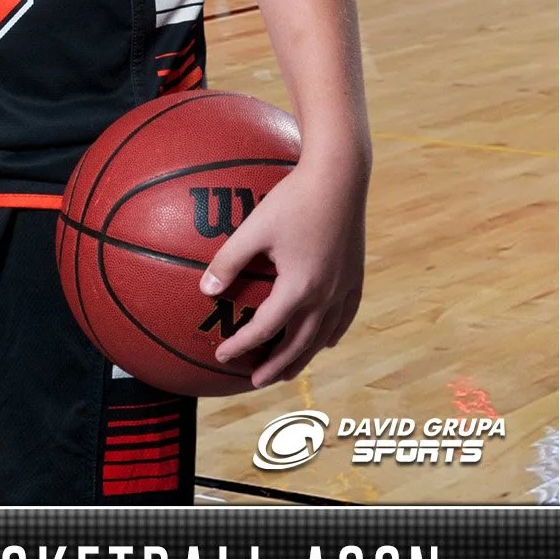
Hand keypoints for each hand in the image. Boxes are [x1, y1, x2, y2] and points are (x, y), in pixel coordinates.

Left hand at [199, 155, 367, 389]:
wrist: (340, 177)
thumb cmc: (293, 199)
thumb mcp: (254, 229)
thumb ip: (228, 261)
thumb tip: (203, 290)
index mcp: (299, 288)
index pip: (266, 329)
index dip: (243, 345)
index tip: (222, 356)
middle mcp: (325, 296)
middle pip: (299, 344)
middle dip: (276, 366)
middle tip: (257, 381)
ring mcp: (344, 287)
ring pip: (323, 336)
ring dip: (303, 357)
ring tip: (288, 372)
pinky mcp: (355, 275)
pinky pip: (345, 316)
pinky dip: (332, 334)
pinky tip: (326, 340)